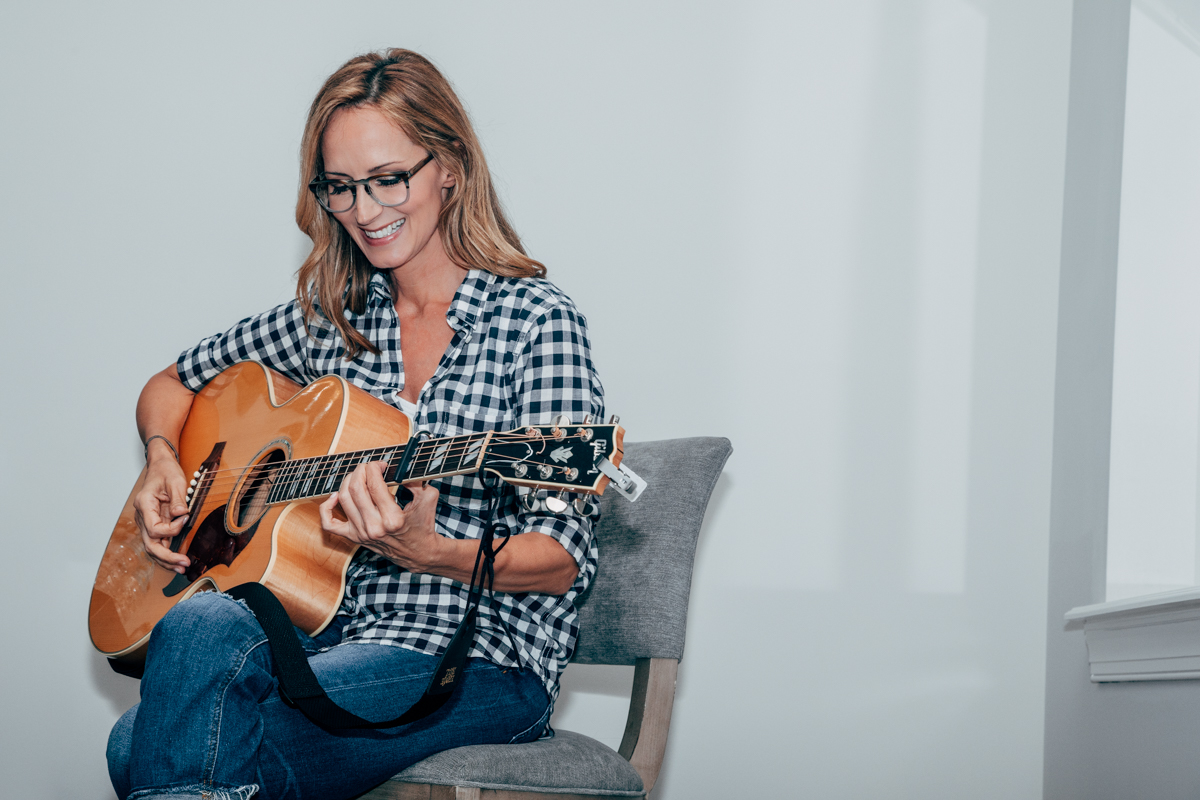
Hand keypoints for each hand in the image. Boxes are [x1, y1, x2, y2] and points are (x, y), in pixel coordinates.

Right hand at [133, 445, 190, 573]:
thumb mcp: (175, 480)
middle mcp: (143, 516)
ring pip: (152, 547)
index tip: (186, 519)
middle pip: (149, 544)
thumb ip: (179, 497)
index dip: (172, 529)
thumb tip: (182, 514)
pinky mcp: (155, 524)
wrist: (160, 466)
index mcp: (144, 505)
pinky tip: (178, 560)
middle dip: (166, 557)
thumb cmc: (166, 471)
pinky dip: (167, 552)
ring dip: (166, 560)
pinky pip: (159, 542)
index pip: (154, 528)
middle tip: (183, 564)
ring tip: (182, 568)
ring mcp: (147, 522)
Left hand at [318, 461, 443, 571]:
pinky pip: (330, 524)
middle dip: (361, 470)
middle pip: (356, 488)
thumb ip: (416, 481)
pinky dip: (327, 507)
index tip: (380, 464)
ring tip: (358, 476)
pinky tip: (336, 496)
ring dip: (348, 481)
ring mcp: (361, 533)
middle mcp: (374, 527)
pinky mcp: (354, 537)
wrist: (418, 553)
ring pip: (343, 499)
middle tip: (369, 467)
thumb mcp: (427, 499)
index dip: (374, 468)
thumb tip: (401, 467)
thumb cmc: (423, 525)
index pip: (374, 484)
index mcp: (392, 518)